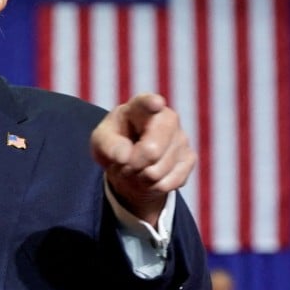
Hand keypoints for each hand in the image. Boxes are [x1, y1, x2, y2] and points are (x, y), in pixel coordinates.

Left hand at [90, 93, 195, 225]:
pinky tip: (149, 175)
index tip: (155, 104)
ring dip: (140, 178)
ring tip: (135, 168)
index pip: (147, 103)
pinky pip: (168, 183)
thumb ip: (107, 146)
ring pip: (157, 171)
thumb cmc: (114, 143)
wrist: (130, 161)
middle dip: (133, 165)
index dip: (151, 104)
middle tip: (124, 164)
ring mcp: (182, 138)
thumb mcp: (100, 142)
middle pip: (152, 151)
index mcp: (140, 107)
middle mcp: (167, 118)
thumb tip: (124, 156)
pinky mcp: (189, 158)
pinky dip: (152, 187)